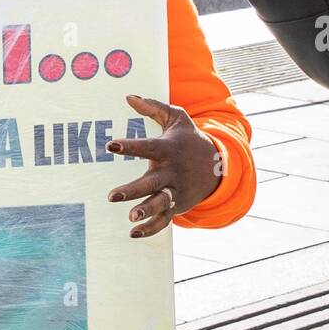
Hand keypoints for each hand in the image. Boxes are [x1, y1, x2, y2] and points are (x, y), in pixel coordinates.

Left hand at [106, 95, 222, 237]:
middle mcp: (172, 172)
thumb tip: (128, 96)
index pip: (147, 147)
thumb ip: (153, 107)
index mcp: (168, 150)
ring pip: (160, 203)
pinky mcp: (177, 205)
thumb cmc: (188, 139)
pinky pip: (164, 220)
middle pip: (151, 183)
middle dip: (133, 190)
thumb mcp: (177, 118)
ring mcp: (175, 190)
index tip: (110, 145)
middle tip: (112, 196)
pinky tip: (133, 233)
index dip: (130, 146)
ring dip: (146, 211)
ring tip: (130, 218)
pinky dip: (151, 229)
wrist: (218, 165)